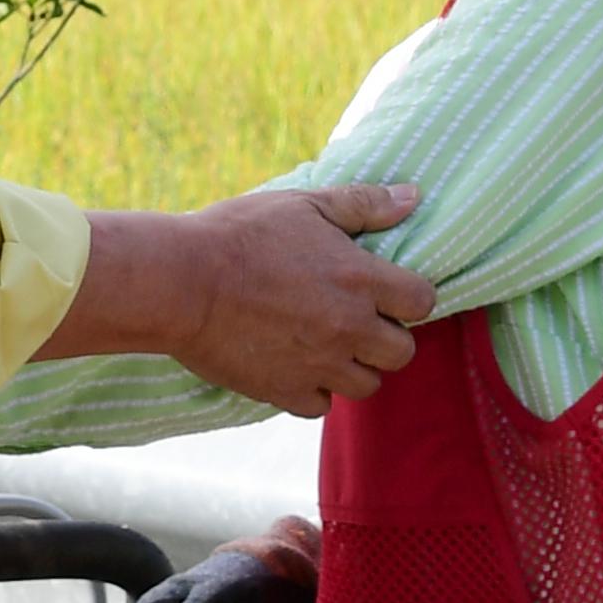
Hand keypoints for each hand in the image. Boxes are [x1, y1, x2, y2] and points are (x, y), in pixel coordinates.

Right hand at [178, 184, 433, 416]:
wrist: (180, 282)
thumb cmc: (240, 234)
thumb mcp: (304, 204)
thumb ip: (364, 204)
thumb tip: (413, 197)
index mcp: (359, 279)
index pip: (423, 301)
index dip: (409, 295)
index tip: (386, 290)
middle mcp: (348, 328)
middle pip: (402, 352)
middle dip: (387, 337)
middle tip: (356, 319)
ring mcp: (319, 365)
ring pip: (367, 386)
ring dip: (354, 366)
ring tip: (326, 343)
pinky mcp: (284, 391)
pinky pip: (320, 405)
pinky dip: (313, 389)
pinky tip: (294, 362)